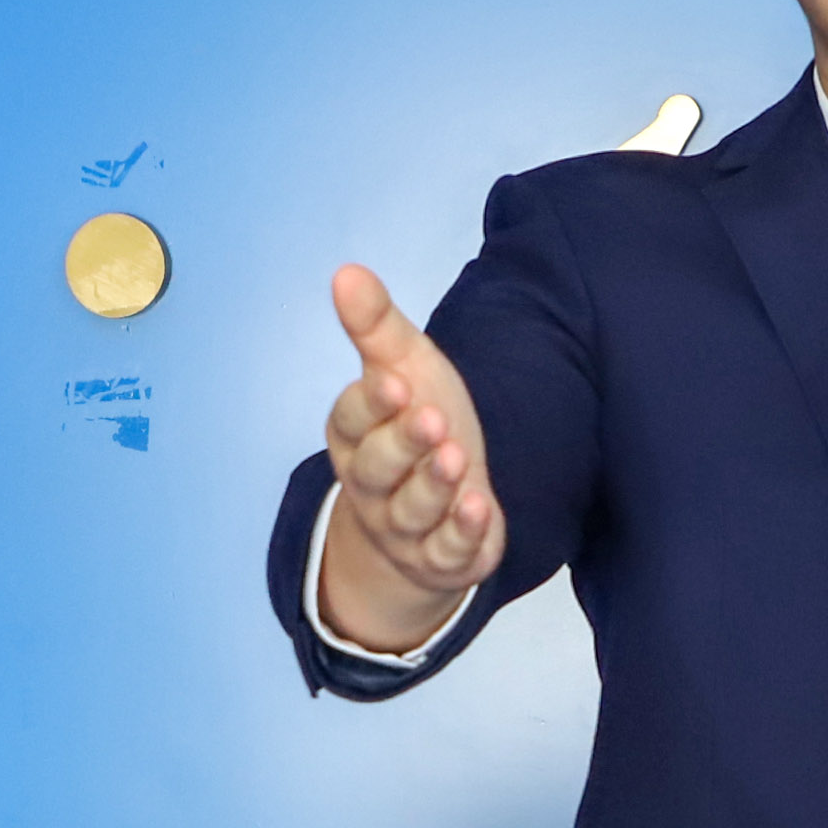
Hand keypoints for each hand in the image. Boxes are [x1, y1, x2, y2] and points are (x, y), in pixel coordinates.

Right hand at [316, 263, 503, 650]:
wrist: (437, 502)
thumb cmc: (416, 423)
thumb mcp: (403, 368)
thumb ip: (376, 326)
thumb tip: (346, 271)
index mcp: (354, 437)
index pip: (350, 421)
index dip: (370, 405)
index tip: (395, 383)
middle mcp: (371, 485)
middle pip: (376, 468)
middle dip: (403, 444)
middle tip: (432, 418)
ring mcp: (404, 526)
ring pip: (410, 510)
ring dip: (433, 486)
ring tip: (456, 457)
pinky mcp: (441, 556)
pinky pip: (446, 551)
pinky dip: (462, 533)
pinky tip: (481, 508)